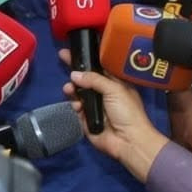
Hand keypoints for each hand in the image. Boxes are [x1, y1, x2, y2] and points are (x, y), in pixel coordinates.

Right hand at [60, 53, 168, 181]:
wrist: (129, 141)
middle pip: (85, 80)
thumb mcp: (114, 90)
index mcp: (114, 84)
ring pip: (78, 93)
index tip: (71, 51)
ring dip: (72, 88)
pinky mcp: (86, 120)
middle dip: (75, 72)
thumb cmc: (127, 112)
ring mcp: (94, 107)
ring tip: (69, 88)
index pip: (97, 68)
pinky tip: (77, 105)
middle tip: (63, 60)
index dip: (85, 60)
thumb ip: (94, 79)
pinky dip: (74, 105)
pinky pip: (76, 108)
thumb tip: (74, 74)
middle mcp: (103, 94)